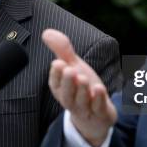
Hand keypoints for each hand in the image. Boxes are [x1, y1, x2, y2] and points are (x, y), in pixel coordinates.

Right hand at [42, 29, 116, 146]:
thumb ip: (62, 50)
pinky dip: (98, 100)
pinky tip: (99, 89)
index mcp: (61, 89)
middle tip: (69, 70)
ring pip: (81, 102)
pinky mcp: (100, 113)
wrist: (97, 114)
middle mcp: (71, 100)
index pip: (55, 83)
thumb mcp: (73, 66)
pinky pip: (98, 109)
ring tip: (83, 78)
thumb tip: (46, 32)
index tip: (58, 63)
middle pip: (66, 95)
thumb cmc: (82, 87)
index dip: (56, 74)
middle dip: (67, 83)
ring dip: (82, 90)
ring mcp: (86, 109)